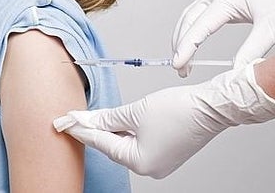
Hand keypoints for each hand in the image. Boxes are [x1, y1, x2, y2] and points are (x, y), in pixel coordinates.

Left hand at [53, 61, 274, 178]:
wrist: (211, 107)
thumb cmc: (179, 109)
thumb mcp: (136, 111)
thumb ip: (109, 118)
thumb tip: (90, 121)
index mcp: (139, 162)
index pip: (101, 142)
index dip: (80, 129)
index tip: (63, 121)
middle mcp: (148, 168)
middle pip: (112, 145)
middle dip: (94, 130)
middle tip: (72, 118)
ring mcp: (159, 162)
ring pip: (125, 143)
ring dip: (110, 129)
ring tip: (91, 117)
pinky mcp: (167, 153)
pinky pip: (139, 142)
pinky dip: (127, 131)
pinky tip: (116, 120)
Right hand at [172, 0, 274, 74]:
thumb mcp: (273, 30)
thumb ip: (251, 52)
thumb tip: (233, 73)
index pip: (201, 24)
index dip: (187, 46)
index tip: (178, 65)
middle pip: (190, 16)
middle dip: (181, 42)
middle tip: (180, 68)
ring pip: (194, 12)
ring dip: (186, 35)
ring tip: (184, 60)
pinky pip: (204, 10)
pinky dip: (195, 27)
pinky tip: (196, 42)